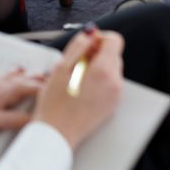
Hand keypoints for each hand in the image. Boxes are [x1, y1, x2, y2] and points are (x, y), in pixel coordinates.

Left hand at [0, 68, 47, 169]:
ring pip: (10, 83)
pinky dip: (11, 75)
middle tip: (60, 88)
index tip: (53, 121)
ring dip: (29, 78)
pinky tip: (19, 70)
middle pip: (17, 91)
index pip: (17, 118)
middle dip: (40, 89)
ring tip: (47, 74)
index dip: (36, 119)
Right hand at [33, 28, 123, 150]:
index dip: (100, 38)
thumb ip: (78, 46)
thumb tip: (89, 33)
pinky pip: (110, 84)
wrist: (56, 135)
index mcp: (103, 70)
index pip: (114, 40)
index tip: (88, 44)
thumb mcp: (60, 68)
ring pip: (112, 69)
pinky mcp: (112, 105)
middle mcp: (114, 82)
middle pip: (114, 55)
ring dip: (98, 68)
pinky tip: (81, 90)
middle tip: (76, 63)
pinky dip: (99, 82)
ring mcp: (115, 95)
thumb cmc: (54, 106)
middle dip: (97, 54)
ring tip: (76, 79)